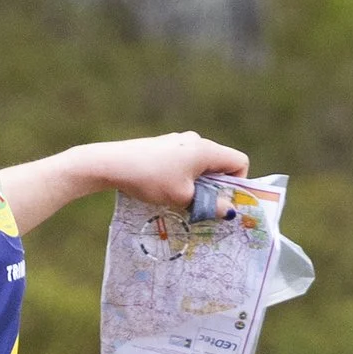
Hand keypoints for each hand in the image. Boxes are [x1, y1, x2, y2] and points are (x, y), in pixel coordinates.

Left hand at [100, 132, 250, 209]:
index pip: (239, 161)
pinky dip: (183, 177)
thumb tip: (228, 212)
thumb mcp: (182, 197)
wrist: (112, 164)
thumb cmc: (151, 179)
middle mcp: (196, 141)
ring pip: (201, 165)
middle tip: (202, 206)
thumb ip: (208, 205)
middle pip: (220, 164)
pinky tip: (165, 189)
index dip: (237, 182)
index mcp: (206, 150)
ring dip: (198, 184)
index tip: (221, 200)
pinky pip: (184, 162)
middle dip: (216, 186)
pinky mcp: (164, 146)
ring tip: (180, 200)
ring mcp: (178, 142)